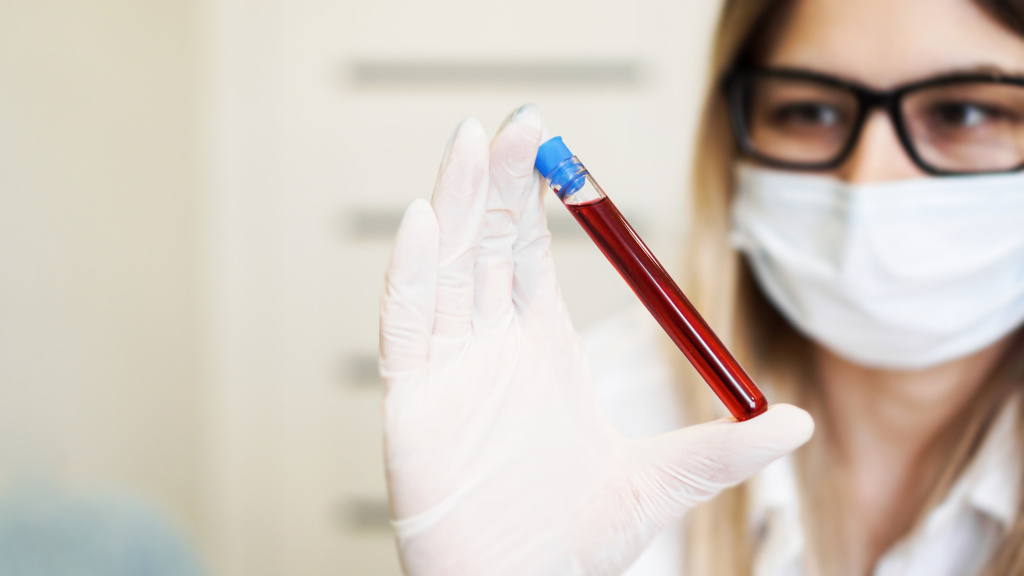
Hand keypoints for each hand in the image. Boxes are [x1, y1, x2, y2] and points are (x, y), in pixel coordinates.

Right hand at [379, 105, 813, 574]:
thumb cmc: (571, 542)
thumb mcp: (658, 484)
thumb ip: (721, 450)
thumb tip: (797, 422)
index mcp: (539, 347)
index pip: (529, 252)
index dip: (536, 198)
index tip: (553, 149)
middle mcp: (489, 346)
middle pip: (485, 244)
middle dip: (495, 182)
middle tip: (515, 122)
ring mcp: (448, 370)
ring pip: (445, 269)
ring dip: (455, 206)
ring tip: (470, 144)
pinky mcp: (411, 403)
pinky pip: (404, 328)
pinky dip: (410, 276)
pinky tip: (424, 224)